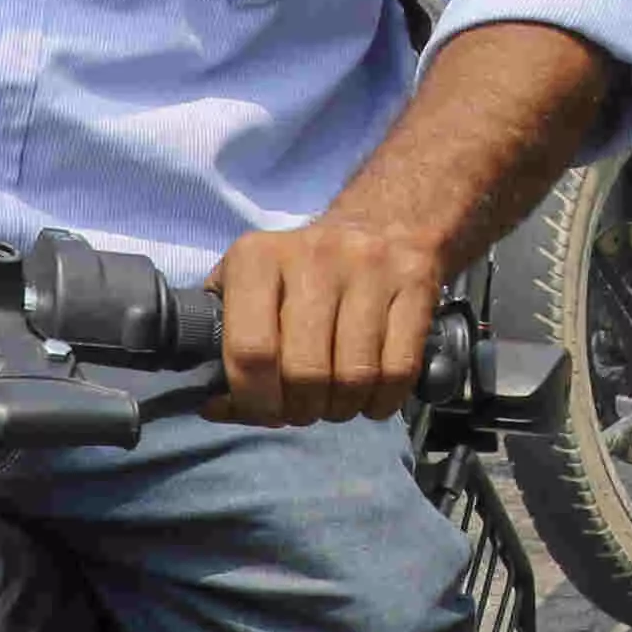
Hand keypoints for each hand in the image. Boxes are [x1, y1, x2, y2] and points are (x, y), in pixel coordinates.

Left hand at [209, 214, 444, 424]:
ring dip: (342, 408)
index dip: (254, 400)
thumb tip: (216, 405)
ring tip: (336, 401)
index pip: (250, 350)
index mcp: (258, 256)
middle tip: (302, 408)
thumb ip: (223, 341)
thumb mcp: (249, 284)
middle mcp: (314, 256)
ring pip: (354, 377)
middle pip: (304, 372)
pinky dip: (383, 401)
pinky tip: (372, 395)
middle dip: (301, 409)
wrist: (383, 221)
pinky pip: (399, 370)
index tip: (264, 410)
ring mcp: (371, 268)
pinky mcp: (416, 284)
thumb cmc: (301, 270)